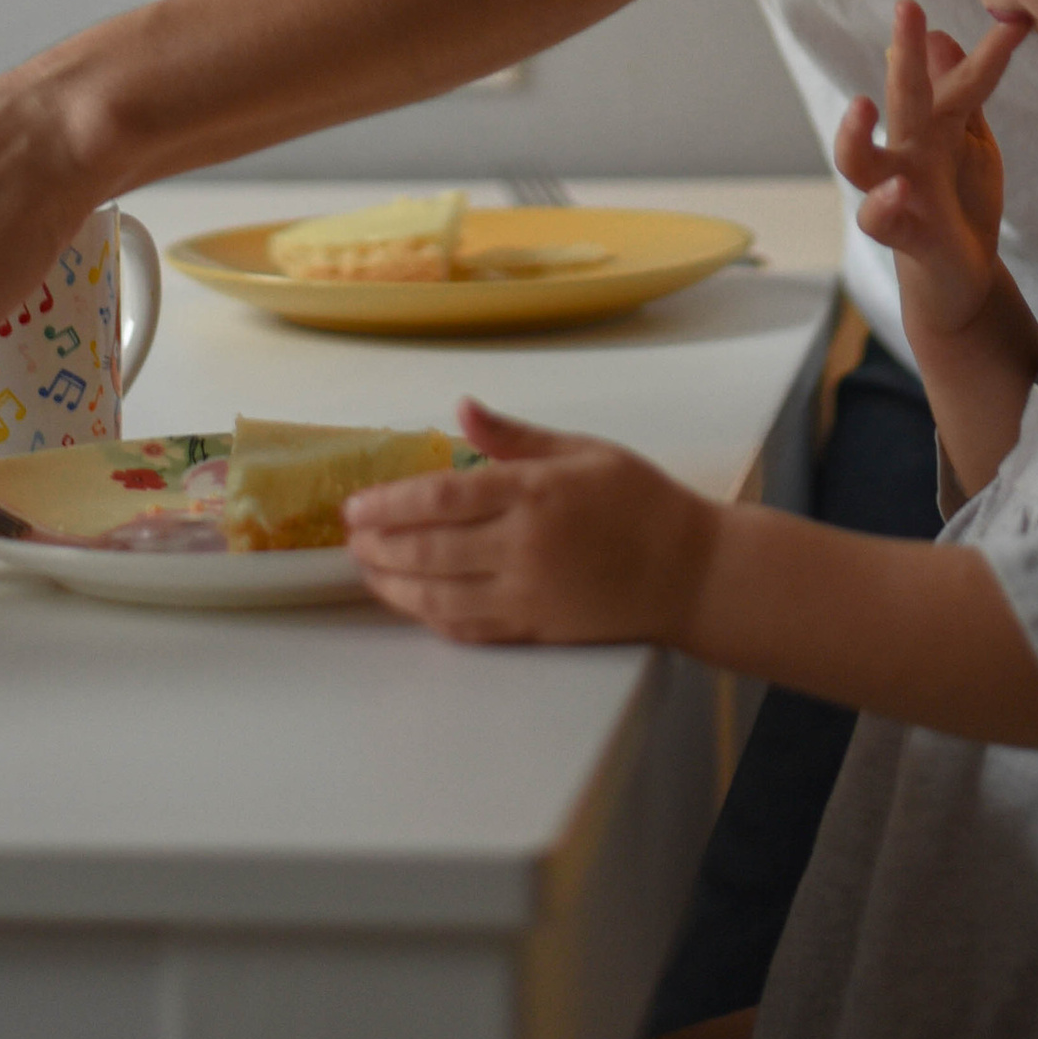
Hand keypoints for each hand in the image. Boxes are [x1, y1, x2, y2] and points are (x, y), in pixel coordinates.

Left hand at [343, 399, 719, 647]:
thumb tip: (462, 408)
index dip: (391, 504)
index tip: (356, 505)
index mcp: (534, 493)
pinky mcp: (536, 630)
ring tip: (365, 568)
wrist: (689, 571)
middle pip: (431, 549)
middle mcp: (524, 547)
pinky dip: (430, 617)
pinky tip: (410, 602)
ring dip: (394, 584)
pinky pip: (469, 627)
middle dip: (380, 544)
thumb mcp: (581, 450)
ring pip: (441, 595)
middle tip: (348, 537)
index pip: (443, 499)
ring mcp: (528, 594)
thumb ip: (515, 437)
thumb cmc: (639, 501)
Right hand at [834, 0, 1023, 340]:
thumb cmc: (959, 201)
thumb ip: (958, 93)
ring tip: (863, 105)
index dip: (989, 55)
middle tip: (907, 8)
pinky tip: (896, 191)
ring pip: (859, 161)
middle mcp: (909, 153)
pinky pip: (878, 221)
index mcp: (934, 129)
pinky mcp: (902, 234)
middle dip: (904, 54)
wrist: (958, 277)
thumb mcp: (968, 142)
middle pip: (902, 99)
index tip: (1018, 22)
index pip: (960, 84)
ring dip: (854, 134)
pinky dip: (882, 206)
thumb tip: (939, 34)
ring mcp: (899, 192)